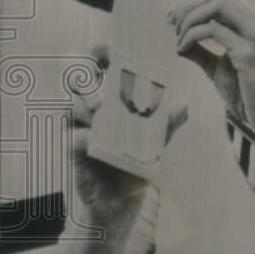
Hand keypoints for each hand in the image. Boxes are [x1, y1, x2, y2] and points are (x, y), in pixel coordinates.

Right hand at [69, 44, 186, 223]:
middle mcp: (90, 109)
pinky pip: (70, 138)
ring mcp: (78, 128)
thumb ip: (167, 123)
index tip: (105, 50)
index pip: (96, 65)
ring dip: (85, 104)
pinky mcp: (73, 152)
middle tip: (99, 82)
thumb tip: (184, 105)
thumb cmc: (135, 163)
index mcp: (108, 98)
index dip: (97, 53)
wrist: (121, 203)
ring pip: (72, 106)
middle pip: (76, 79)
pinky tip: (88, 138)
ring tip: (100, 110)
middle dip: (86, 76)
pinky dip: (79, 136)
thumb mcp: (156, 142)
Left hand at [168, 0, 254, 138]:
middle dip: (187, 6)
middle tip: (171, 27)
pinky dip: (190, 36)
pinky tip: (182, 50)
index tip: (171, 18)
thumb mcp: (216, 67)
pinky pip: (212, 30)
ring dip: (189, 19)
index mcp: (252, 21)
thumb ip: (200, 52)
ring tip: (178, 39)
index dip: (190, 0)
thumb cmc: (245, 92)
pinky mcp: (248, 52)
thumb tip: (178, 44)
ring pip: (216, 5)